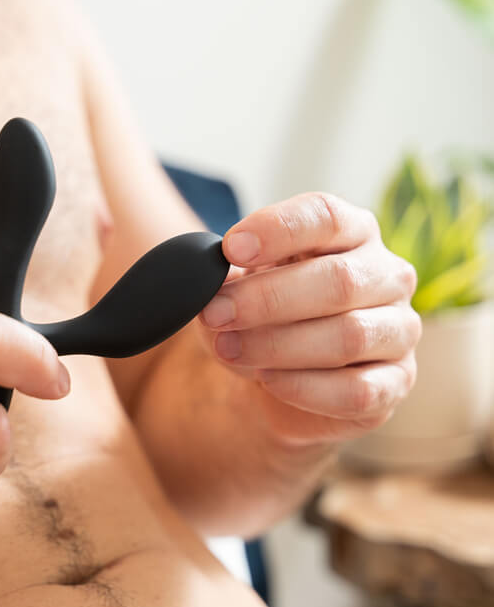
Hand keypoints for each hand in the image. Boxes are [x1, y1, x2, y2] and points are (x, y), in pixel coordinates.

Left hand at [197, 192, 420, 445]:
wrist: (277, 379)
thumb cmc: (262, 318)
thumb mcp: (239, 289)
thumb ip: (226, 281)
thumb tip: (207, 285)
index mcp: (353, 234)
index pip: (326, 216)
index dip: (278, 230)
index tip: (230, 249)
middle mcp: (388, 276)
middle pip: (338, 279)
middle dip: (267, 299)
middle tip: (214, 314)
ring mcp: (399, 331)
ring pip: (349, 336)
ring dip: (278, 345)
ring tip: (228, 350)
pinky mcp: (395, 383)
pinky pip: (357, 390)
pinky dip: (306, 387)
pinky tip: (268, 381)